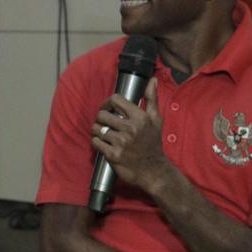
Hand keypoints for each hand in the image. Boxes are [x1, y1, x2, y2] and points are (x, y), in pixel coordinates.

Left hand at [91, 77, 171, 191]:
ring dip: (97, 131)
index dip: (107, 103)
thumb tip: (152, 80)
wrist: (154, 171)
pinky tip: (104, 145)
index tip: (107, 109)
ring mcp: (121, 142)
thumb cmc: (153, 144)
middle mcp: (131, 128)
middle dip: (101, 119)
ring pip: (96, 128)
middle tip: (105, 124)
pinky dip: (97, 143)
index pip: (115, 100)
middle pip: (102, 114)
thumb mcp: (156, 120)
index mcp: (140, 117)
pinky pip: (95, 142)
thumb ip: (152, 99)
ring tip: (104, 135)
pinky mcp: (113, 155)